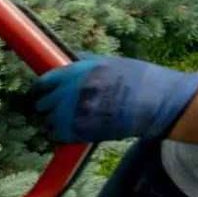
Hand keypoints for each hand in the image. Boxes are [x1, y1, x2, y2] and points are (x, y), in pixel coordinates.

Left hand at [32, 54, 197, 142]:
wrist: (156, 102)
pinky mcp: (79, 132)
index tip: (41, 92)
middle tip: (57, 108)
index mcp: (76, 72)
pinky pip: (56, 136)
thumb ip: (84, 63)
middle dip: (48, 106)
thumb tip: (66, 60)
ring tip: (66, 121)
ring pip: (47, 122)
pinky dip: (60, 135)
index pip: (43, 82)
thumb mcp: (109, 62)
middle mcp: (70, 92)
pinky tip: (71, 131)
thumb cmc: (137, 79)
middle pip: (42, 103)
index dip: (41, 89)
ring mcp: (73, 113)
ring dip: (53, 122)